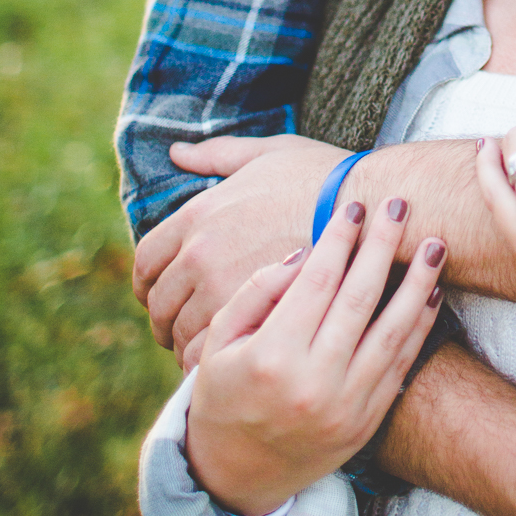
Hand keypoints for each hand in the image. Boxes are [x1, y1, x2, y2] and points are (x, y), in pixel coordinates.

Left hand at [132, 133, 350, 363]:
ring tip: (209, 349)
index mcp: (198, 214)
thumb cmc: (322, 178)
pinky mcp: (252, 321)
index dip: (149, 283)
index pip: (147, 260)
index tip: (160, 296)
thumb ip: (218, 154)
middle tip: (180, 331)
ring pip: (183, 333)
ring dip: (188, 345)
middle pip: (160, 303)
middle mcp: (199, 253)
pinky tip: (230, 360)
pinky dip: (212, 363)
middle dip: (167, 321)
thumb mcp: (267, 152)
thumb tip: (177, 151)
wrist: (368, 207)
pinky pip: (210, 354)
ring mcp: (223, 290)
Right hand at [185, 194, 447, 515]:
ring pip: (392, 331)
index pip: (316, 283)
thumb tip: (306, 252)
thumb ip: (257, 292)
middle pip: (359, 298)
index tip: (355, 205)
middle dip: (383, 246)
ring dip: (418, 282)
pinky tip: (431, 290)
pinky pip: (401, 364)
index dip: (339, 239)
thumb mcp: (218, 344)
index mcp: (271, 358)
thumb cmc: (223, 395)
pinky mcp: (367, 420)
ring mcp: (346, 406)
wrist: (236, 476)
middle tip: (399, 205)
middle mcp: (314, 383)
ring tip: (435, 242)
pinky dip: (420, 325)